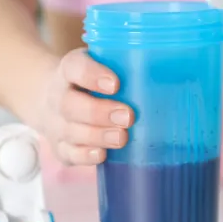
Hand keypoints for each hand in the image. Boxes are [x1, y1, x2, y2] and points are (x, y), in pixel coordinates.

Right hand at [34, 48, 133, 165]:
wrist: (54, 99)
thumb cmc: (90, 82)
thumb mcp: (100, 65)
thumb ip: (124, 67)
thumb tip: (168, 71)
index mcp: (69, 70)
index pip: (75, 67)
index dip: (92, 75)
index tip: (115, 84)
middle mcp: (57, 96)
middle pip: (70, 104)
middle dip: (99, 112)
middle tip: (128, 116)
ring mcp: (55, 124)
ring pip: (70, 131)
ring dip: (97, 136)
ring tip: (122, 137)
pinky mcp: (59, 147)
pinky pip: (68, 154)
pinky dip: (85, 156)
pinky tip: (102, 155)